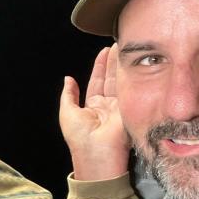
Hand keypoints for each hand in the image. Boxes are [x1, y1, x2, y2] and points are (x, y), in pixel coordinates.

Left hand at [60, 44, 131, 180]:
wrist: (97, 154)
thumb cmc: (79, 138)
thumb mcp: (67, 113)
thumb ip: (68, 95)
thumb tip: (68, 79)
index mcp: (93, 107)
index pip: (97, 82)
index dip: (100, 66)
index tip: (104, 51)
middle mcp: (108, 106)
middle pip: (111, 79)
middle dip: (114, 61)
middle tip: (119, 43)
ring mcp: (120, 107)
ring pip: (121, 81)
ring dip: (122, 64)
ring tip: (124, 46)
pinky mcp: (130, 109)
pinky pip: (129, 89)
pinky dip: (129, 74)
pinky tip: (131, 61)